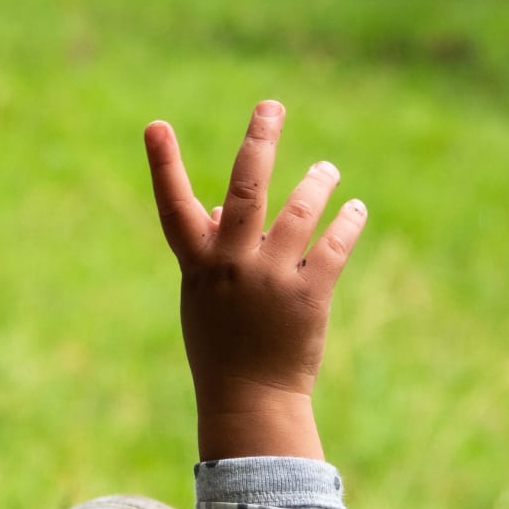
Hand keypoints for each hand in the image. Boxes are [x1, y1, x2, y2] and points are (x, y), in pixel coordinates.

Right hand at [144, 101, 367, 461]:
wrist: (251, 401)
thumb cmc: (223, 345)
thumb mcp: (203, 296)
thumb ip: (211, 249)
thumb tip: (220, 206)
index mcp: (199, 264)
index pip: (174, 206)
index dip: (163, 166)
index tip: (155, 126)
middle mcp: (233, 264)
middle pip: (246, 188)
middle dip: (259, 141)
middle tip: (271, 107)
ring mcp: (271, 278)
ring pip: (301, 209)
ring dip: (318, 183)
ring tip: (326, 172)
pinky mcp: (309, 295)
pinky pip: (334, 244)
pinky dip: (347, 222)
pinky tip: (353, 210)